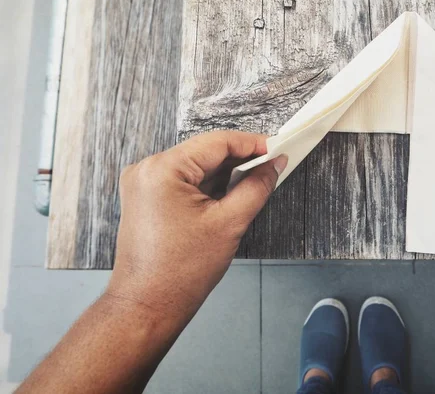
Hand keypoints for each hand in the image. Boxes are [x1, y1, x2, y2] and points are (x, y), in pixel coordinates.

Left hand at [105, 131, 286, 325]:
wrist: (147, 306)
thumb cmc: (182, 271)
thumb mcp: (229, 224)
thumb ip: (256, 187)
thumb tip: (275, 165)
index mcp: (163, 169)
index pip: (216, 142)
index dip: (251, 144)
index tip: (277, 149)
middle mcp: (147, 169)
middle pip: (204, 152)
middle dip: (239, 160)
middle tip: (271, 167)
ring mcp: (143, 183)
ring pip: (195, 166)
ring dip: (224, 173)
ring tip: (254, 182)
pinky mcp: (145, 197)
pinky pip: (183, 180)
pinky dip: (208, 185)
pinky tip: (229, 194)